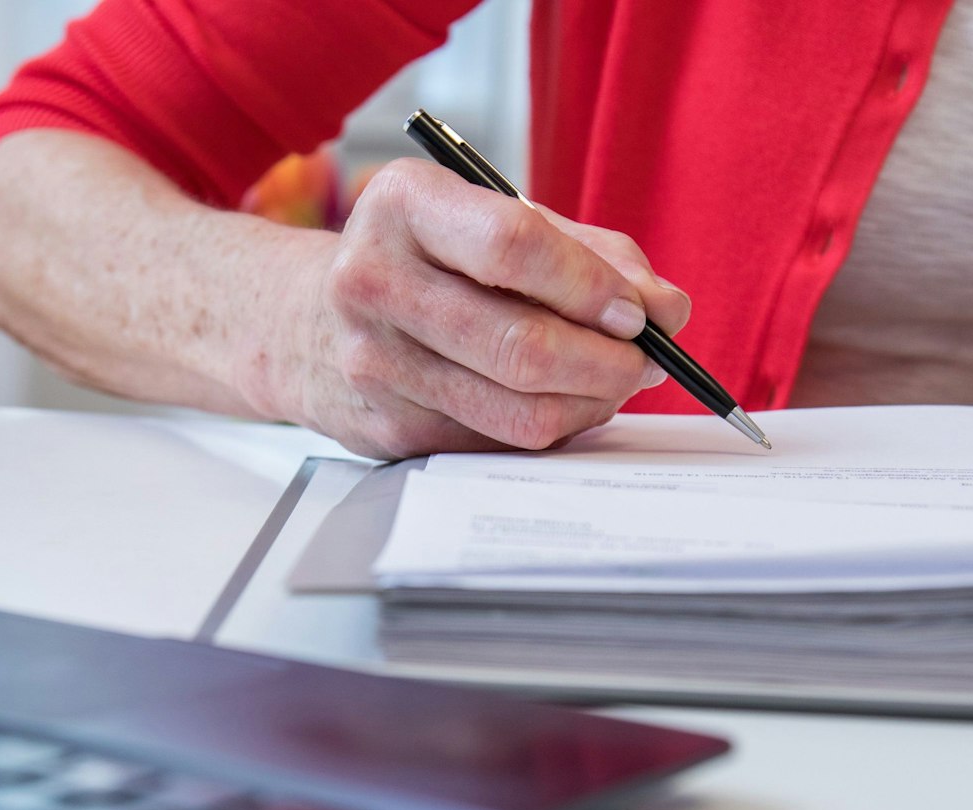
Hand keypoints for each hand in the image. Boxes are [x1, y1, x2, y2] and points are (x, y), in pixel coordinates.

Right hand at [266, 158, 690, 458]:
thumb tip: (668, 309)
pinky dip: (553, 425)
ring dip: (591, 402)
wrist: (304, 319)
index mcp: (404, 205)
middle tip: (646, 359)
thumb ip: (589, 253)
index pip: (514, 247)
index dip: (591, 286)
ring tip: (615, 381)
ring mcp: (373, 363)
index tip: (638, 311)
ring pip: (518, 408)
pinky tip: (563, 400)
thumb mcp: (494, 220)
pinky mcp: (387, 428)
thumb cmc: (425, 260)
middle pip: (520, 344)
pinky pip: (499, 440)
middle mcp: (374, 281)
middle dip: (607, 361)